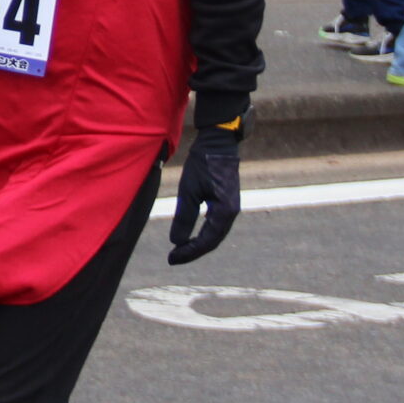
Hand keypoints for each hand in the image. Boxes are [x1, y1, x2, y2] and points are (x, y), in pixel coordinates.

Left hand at [168, 107, 246, 265]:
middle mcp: (232, 213)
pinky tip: (190, 237)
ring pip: (215, 234)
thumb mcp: (189, 190)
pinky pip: (215, 225)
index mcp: (225, 211)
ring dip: (198, 244)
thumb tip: (177, 242)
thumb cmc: (203, 163)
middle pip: (213, 241)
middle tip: (172, 259)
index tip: (172, 258)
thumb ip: (184, 217)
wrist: (218, 143)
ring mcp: (231, 208)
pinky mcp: (227, 203)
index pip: (207, 240)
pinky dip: (203, 234)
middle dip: (193, 251)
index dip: (189, 252)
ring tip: (179, 251)